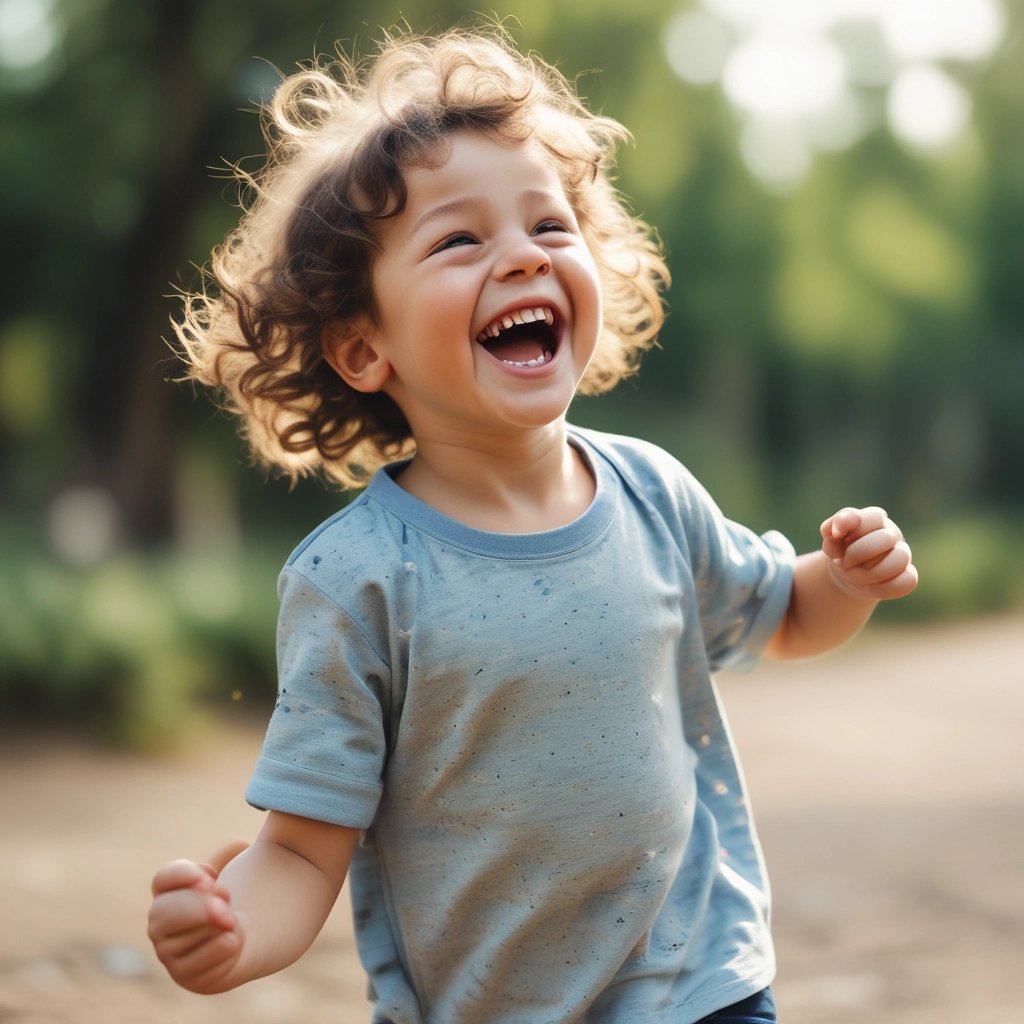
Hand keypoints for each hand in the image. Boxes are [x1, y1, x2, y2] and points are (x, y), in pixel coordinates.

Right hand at [148, 841, 248, 993]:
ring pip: (184, 939)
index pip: (163, 879)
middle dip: (199, 907)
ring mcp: (167, 951)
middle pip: (164, 911)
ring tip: (232, 921)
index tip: (209, 875)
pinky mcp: (184, 975)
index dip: (182, 875)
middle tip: (226, 904)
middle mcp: (159, 923)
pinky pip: (202, 961)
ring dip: (216, 927)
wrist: (235, 940)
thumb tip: (239, 844)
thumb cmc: (226, 902)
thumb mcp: (232, 871)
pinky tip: (232, 942)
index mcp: (167, 892)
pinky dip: (225, 947)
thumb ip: (233, 855)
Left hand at [821, 506, 917, 601]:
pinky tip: (869, 586)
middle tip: (844, 562)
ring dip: (869, 574)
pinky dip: (882, 588)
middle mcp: (893, 533)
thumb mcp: (830, 538)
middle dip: (857, 554)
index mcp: (875, 518)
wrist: (847, 572)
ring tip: (855, 575)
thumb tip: (838, 529)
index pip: (873, 517)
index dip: (851, 531)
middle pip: (886, 539)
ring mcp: (904, 555)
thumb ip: (830, 526)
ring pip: (900, 560)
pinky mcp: (908, 576)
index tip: (836, 539)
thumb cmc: (841, 550)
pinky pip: (907, 582)